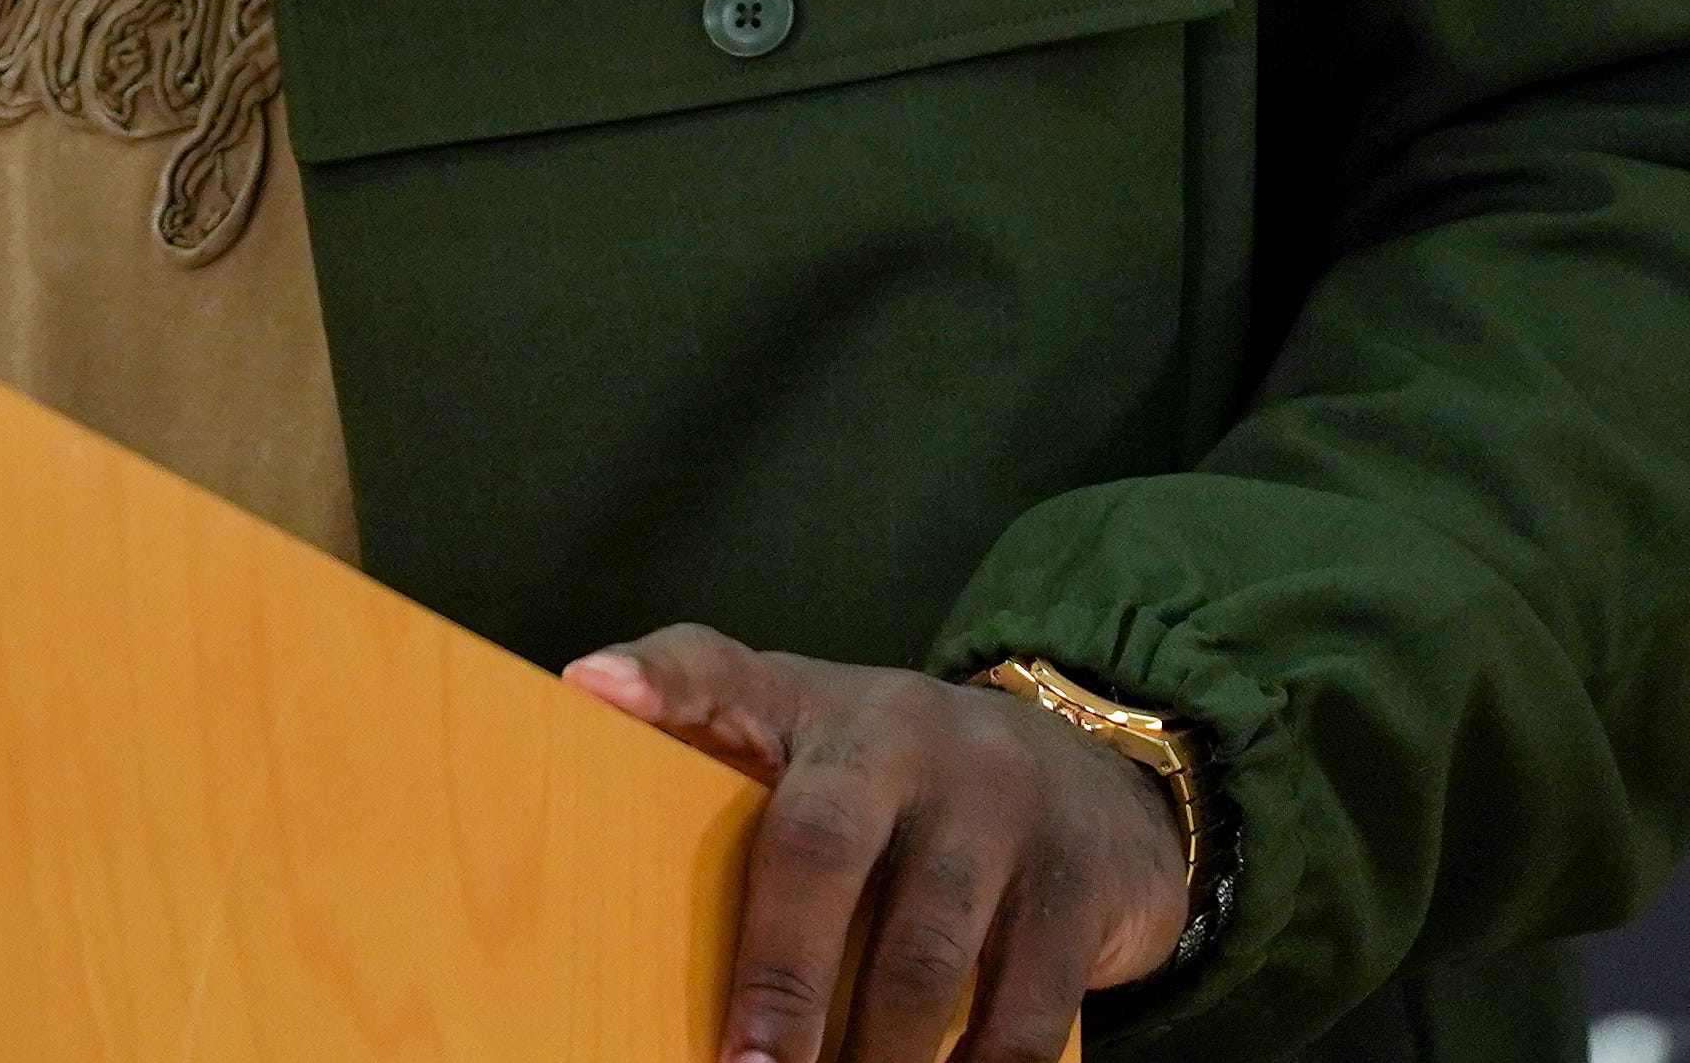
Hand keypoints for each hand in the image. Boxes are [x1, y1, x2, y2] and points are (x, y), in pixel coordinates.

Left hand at [563, 627, 1188, 1062]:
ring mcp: (1001, 803)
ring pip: (923, 950)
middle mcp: (905, 735)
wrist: (1097, 782)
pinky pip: (1024, 1004)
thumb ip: (723, 769)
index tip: (593, 690)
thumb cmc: (905, 792)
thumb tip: (600, 786)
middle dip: (778, 975)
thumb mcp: (819, 756)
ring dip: (875, 1054)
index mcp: (815, 706)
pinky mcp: (1080, 880)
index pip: (720, 665)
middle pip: (821, 844)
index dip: (660, 679)